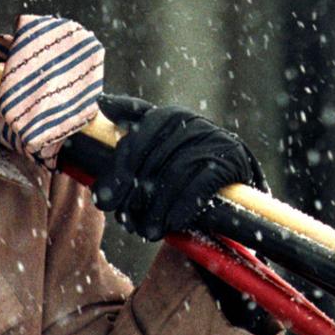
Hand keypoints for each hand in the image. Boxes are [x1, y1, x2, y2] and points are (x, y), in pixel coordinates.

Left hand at [94, 95, 265, 240]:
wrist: (232, 174)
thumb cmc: (184, 159)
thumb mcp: (158, 140)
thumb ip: (130, 122)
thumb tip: (101, 103)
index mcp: (167, 116)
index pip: (133, 143)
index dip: (116, 175)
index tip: (103, 202)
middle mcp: (190, 122)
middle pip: (152, 162)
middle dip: (135, 197)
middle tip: (125, 222)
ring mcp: (212, 139)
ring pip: (174, 175)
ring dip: (158, 209)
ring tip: (146, 232)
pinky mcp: (230, 160)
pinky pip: (201, 186)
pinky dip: (183, 208)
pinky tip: (173, 225)